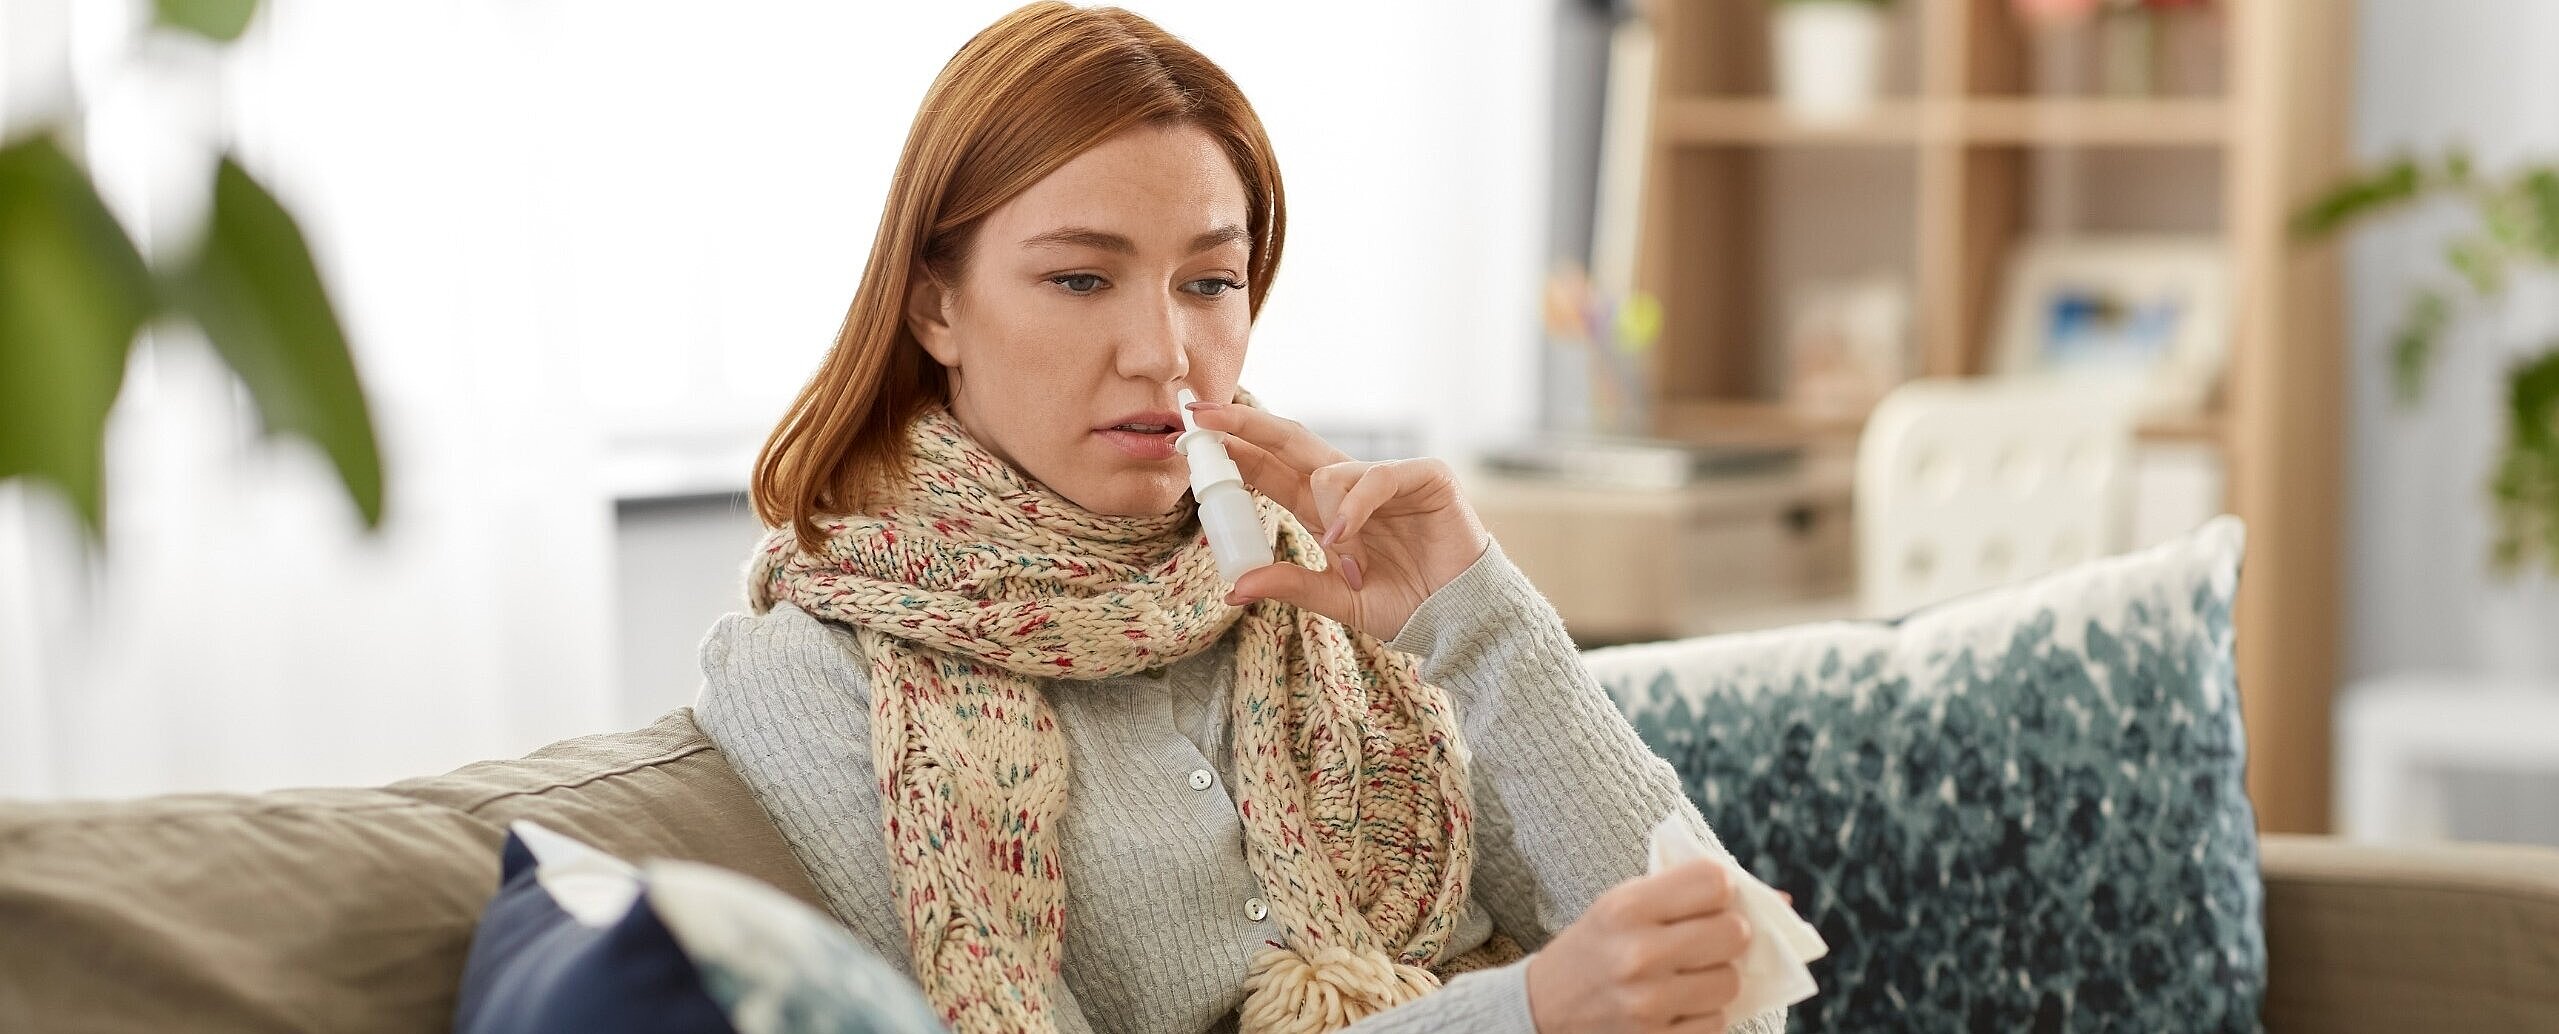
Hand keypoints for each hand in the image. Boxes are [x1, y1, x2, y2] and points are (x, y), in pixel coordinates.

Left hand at [1182, 399, 1490, 642]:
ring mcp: (1387, 478)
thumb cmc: (1405, 607)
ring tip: (1345, 559)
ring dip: (1327, 514)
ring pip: (1328, 469)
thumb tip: (1233, 588)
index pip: (1271, 470)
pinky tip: (1348, 536)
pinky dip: (1354, 506)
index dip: (1235, 451)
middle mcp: (1351, 489)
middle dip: (1245, 425)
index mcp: (1326, 511)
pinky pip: (1374, 478)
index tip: (1191, 439)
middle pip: (1290, 443)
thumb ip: (1290, 586)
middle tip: (1202, 414)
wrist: (1459, 620)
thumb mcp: (1336, 600)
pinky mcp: (1424, 477)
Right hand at [1524, 857, 1752, 1032]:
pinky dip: (1703, 1014)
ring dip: (1718, 979)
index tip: (1711, 900)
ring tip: (1688, 976)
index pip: (1715, 880)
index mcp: (1627, 908)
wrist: (1540, 1010)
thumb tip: (1782, 901)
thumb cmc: (1595, 948)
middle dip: (1729, 935)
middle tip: (1708, 940)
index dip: (1723, 889)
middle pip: (1733, 933)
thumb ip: (1686, 894)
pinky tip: (1676, 1005)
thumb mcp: (1622, 906)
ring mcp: (1648, 1003)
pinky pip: (1715, 1022)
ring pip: (1730, 982)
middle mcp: (1638, 954)